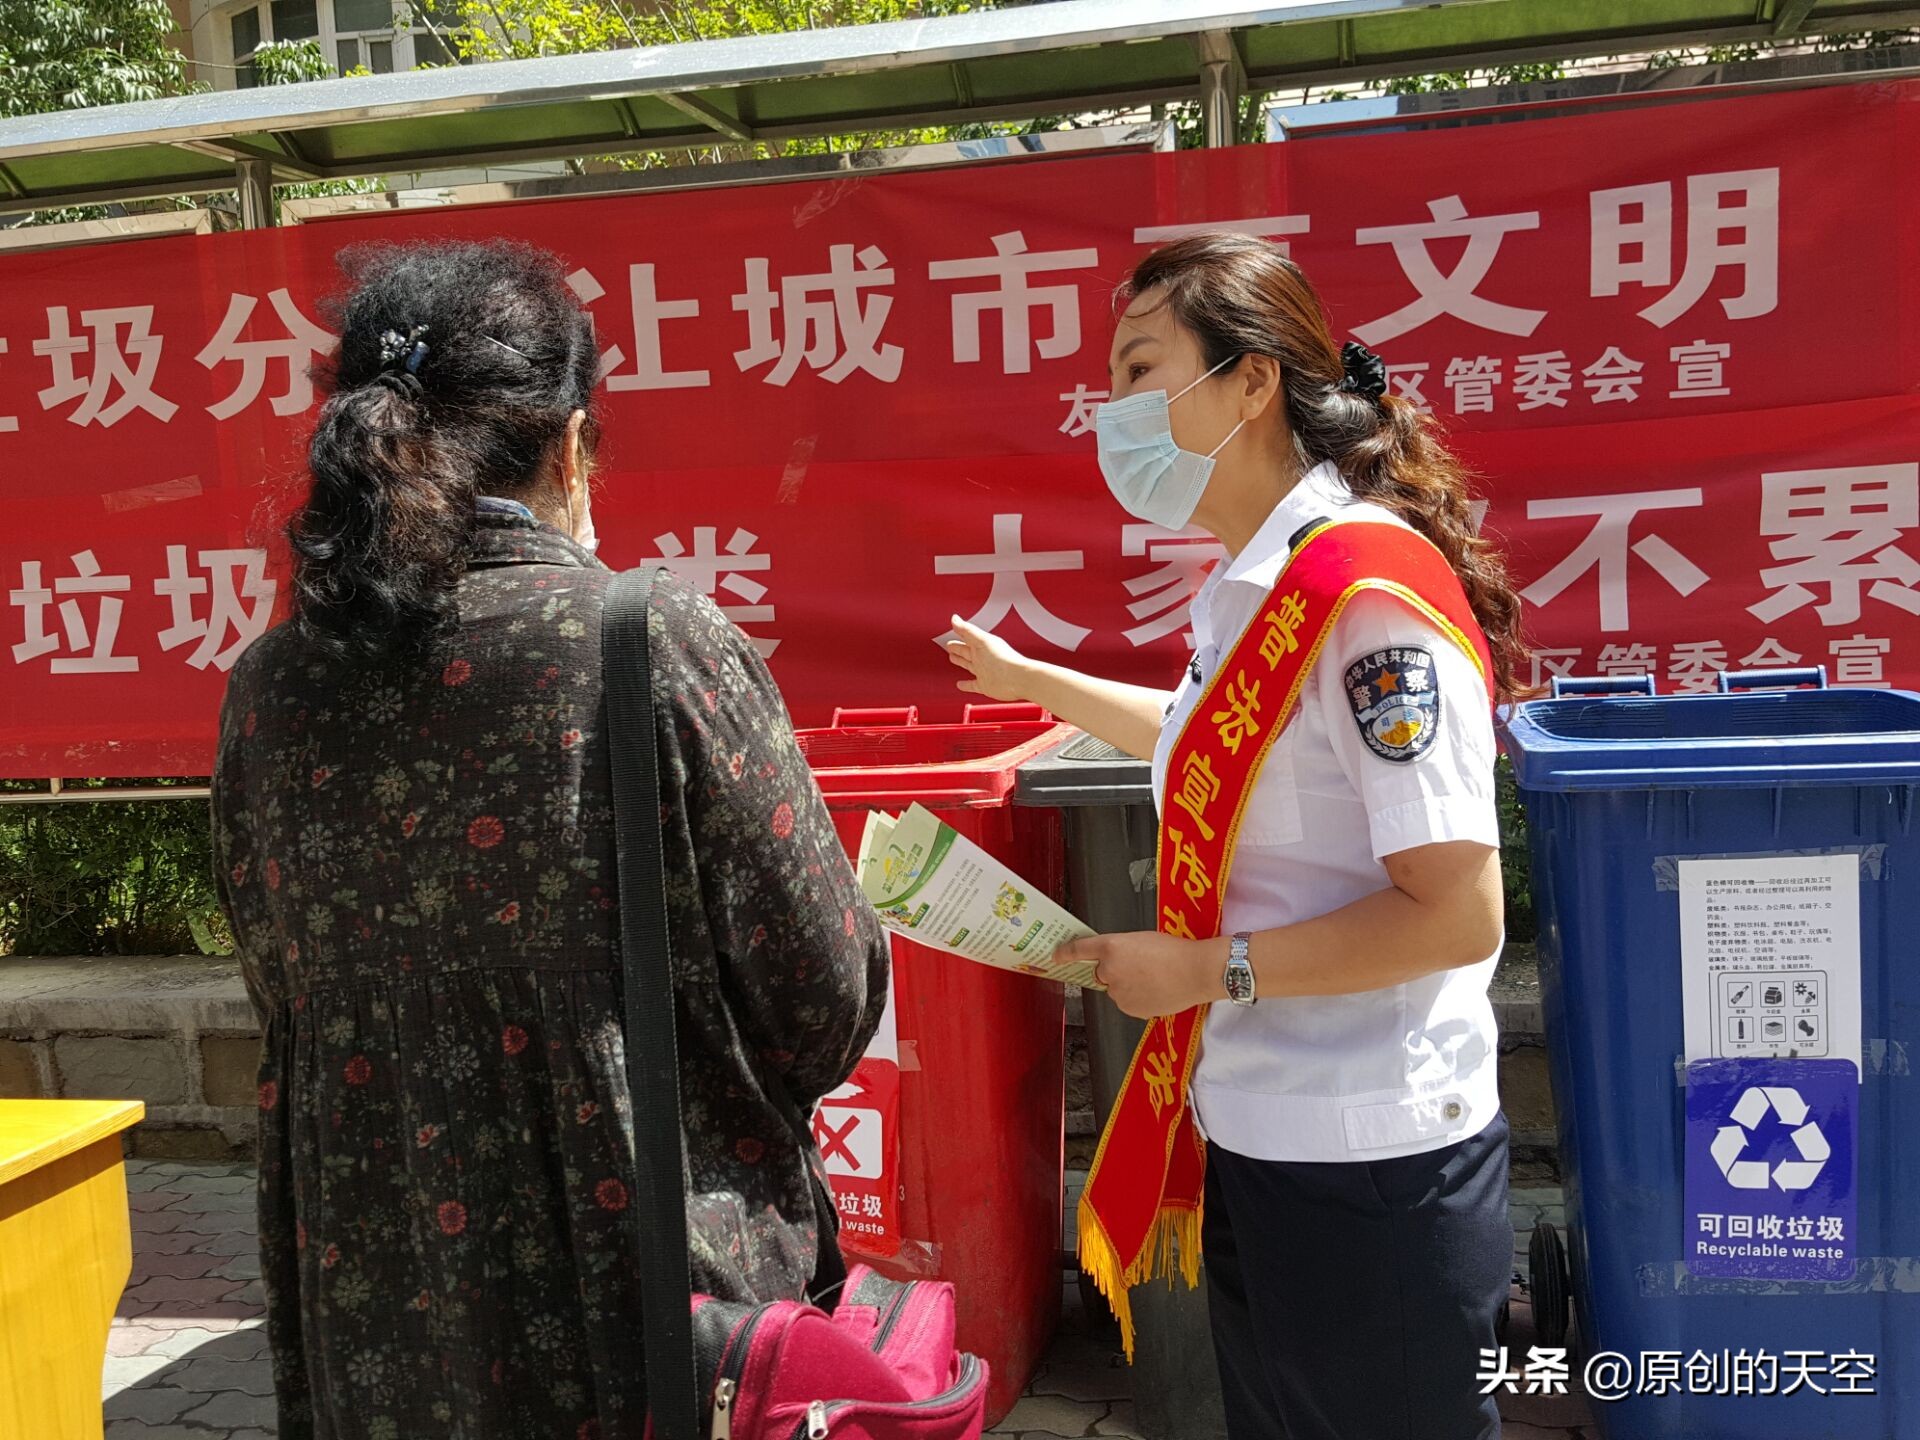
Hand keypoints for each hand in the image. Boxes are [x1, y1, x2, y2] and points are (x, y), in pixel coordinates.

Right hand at [945, 616, 1033, 701]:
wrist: (1017, 678)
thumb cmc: (1004, 659)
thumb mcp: (982, 640)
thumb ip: (968, 630)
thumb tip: (955, 619)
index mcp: (981, 645)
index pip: (967, 637)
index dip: (959, 633)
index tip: (952, 629)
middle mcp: (982, 658)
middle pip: (966, 651)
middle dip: (958, 648)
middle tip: (949, 645)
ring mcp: (983, 671)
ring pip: (968, 665)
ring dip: (960, 661)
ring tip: (952, 658)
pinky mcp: (984, 685)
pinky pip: (972, 684)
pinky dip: (965, 685)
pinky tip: (960, 684)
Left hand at [1051, 931, 1226, 1019]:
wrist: (1195, 971)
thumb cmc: (1174, 951)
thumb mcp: (1142, 939)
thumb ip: (1121, 950)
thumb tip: (1117, 962)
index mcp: (1111, 947)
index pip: (1080, 950)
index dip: (1066, 953)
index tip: (1056, 956)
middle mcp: (1108, 970)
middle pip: (1102, 973)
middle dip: (1116, 971)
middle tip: (1141, 967)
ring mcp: (1117, 992)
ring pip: (1116, 990)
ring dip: (1128, 986)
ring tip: (1154, 979)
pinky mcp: (1129, 1008)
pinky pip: (1127, 1003)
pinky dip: (1137, 998)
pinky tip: (1156, 990)